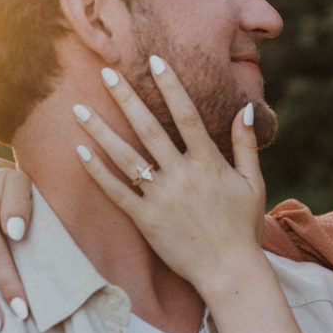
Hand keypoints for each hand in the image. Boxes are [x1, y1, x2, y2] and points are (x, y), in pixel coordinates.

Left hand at [74, 57, 264, 292]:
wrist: (229, 272)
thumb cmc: (243, 227)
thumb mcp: (253, 183)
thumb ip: (245, 145)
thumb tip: (243, 109)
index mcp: (209, 164)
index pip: (187, 115)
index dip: (171, 86)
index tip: (155, 60)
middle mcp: (183, 176)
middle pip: (150, 129)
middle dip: (127, 98)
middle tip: (107, 72)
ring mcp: (161, 198)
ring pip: (125, 158)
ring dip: (100, 131)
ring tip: (79, 108)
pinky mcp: (145, 221)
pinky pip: (116, 193)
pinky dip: (97, 172)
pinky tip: (80, 152)